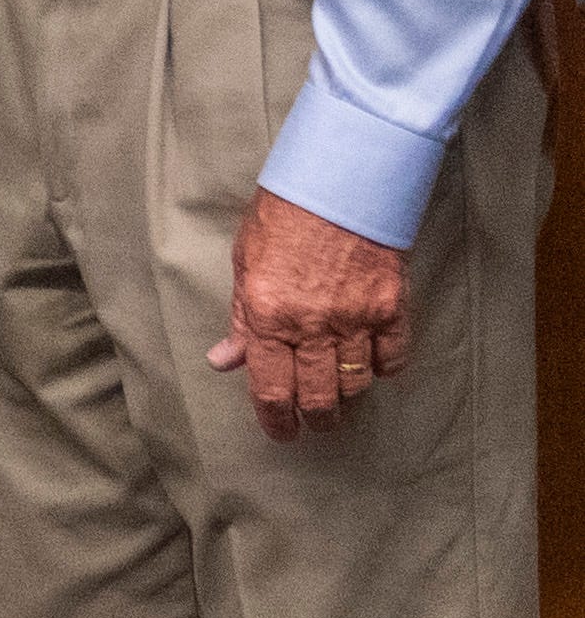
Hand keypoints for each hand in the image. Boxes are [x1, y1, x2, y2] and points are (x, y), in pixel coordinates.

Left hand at [209, 186, 410, 439]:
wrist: (337, 185)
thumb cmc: (282, 220)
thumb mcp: (245, 265)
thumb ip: (242, 319)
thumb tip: (226, 360)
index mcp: (269, 314)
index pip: (271, 387)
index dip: (275, 419)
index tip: (280, 432)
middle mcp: (313, 324)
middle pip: (318, 397)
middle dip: (313, 419)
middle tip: (310, 424)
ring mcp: (356, 319)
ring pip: (354, 384)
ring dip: (344, 398)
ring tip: (336, 398)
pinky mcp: (391, 309)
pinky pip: (391, 359)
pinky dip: (381, 370)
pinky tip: (370, 367)